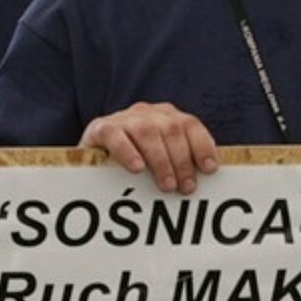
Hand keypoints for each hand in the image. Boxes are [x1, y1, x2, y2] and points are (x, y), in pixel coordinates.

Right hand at [80, 102, 218, 193]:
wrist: (91, 156)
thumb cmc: (134, 161)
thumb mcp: (160, 159)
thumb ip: (180, 162)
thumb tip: (206, 178)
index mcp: (167, 116)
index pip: (191, 125)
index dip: (202, 146)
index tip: (210, 169)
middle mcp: (148, 113)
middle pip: (172, 130)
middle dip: (182, 160)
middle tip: (185, 188)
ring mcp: (124, 118)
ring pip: (148, 132)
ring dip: (161, 160)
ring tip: (167, 185)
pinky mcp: (101, 128)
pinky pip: (116, 136)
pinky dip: (128, 152)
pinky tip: (137, 169)